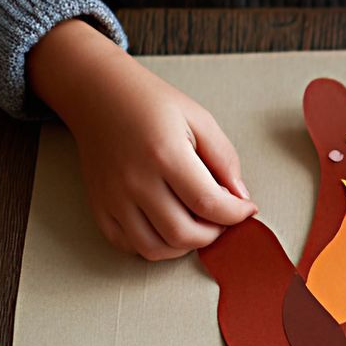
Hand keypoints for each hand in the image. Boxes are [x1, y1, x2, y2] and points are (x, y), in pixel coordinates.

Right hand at [29, 18, 256, 259]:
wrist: (99, 95)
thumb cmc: (151, 104)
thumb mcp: (199, 119)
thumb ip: (224, 159)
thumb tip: (239, 197)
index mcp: (164, 154)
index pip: (208, 204)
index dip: (236, 214)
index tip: (246, 209)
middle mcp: (135, 181)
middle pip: (182, 234)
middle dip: (213, 234)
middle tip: (222, 218)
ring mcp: (113, 197)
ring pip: (155, 249)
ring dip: (185, 245)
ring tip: (197, 224)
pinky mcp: (99, 206)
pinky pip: (128, 245)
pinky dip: (154, 245)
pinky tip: (168, 225)